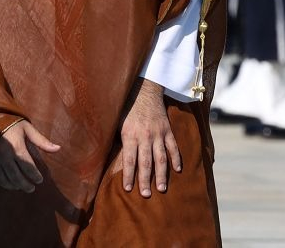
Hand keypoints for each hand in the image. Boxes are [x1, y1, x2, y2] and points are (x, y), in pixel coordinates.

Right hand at [0, 120, 60, 191]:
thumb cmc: (8, 122)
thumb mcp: (26, 128)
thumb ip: (41, 140)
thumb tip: (58, 149)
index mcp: (17, 148)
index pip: (29, 167)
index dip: (35, 176)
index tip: (40, 180)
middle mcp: (4, 157)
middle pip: (17, 177)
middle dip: (26, 185)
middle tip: (31, 188)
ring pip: (4, 180)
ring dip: (13, 185)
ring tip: (20, 187)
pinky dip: (0, 182)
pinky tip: (5, 182)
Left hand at [120, 79, 179, 197]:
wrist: (144, 89)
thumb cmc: (127, 107)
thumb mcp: (116, 121)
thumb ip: (116, 138)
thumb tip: (108, 155)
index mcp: (130, 135)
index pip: (129, 160)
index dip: (129, 175)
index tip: (128, 189)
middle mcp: (145, 136)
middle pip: (146, 162)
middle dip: (145, 180)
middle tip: (145, 195)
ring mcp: (158, 134)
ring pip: (161, 158)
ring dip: (161, 174)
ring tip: (162, 188)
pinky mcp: (167, 130)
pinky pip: (173, 147)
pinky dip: (176, 158)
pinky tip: (177, 170)